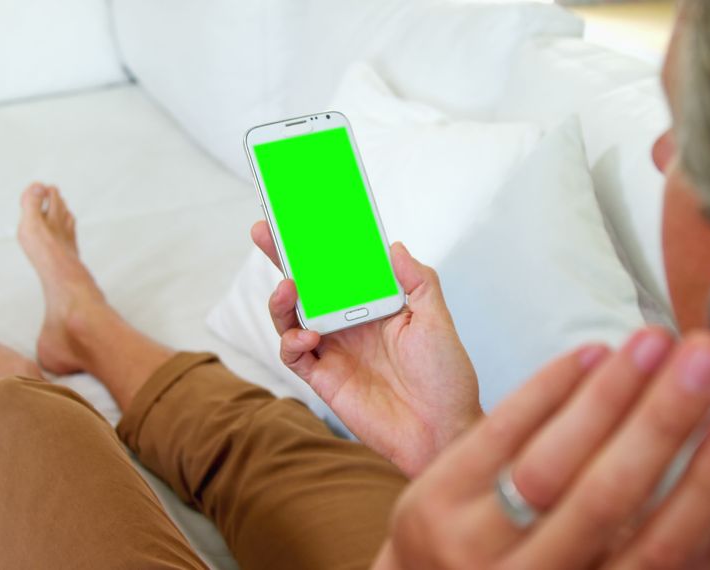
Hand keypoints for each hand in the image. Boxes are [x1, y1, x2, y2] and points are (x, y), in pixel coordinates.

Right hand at [252, 221, 482, 476]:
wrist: (441, 432)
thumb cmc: (446, 377)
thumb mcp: (437, 321)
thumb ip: (417, 281)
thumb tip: (394, 245)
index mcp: (376, 302)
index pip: (342, 265)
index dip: (322, 242)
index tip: (303, 216)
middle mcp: (350, 322)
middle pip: (308, 284)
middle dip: (283, 257)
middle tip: (264, 230)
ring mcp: (334, 349)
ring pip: (292, 316)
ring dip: (282, 299)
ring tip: (288, 288)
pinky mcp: (324, 378)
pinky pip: (293, 354)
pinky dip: (291, 341)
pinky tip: (307, 336)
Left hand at [376, 328, 709, 569]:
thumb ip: (657, 553)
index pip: (658, 550)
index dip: (706, 484)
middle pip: (604, 498)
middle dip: (663, 420)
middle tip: (707, 360)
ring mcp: (470, 545)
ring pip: (548, 463)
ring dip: (608, 394)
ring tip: (653, 343)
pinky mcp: (431, 502)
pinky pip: (496, 435)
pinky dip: (547, 390)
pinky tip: (591, 355)